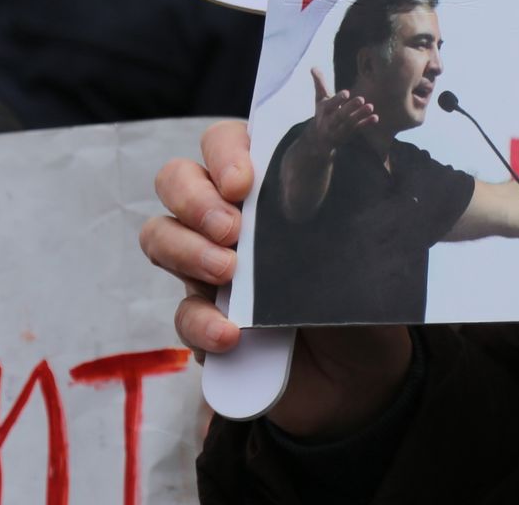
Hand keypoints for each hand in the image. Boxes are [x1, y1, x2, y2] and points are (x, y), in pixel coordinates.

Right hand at [138, 119, 414, 435]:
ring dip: (186, 250)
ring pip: (160, 236)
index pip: (224, 143)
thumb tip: (316, 205)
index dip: (223, 152)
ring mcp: (208, 271)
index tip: (242, 184)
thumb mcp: (354, 254)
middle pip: (176, 179)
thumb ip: (329, 224)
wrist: (358, 376)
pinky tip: (233, 334)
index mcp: (266, 188)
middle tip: (230, 231)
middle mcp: (228, 220)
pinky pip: (181, 314)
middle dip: (194, 198)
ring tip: (228, 273)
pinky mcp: (203, 323)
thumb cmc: (357, 298)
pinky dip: (201, 322)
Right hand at [303, 66, 376, 154]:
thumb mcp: (320, 99)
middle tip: (361, 99)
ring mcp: (340, 130)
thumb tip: (313, 67)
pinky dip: (366, 124)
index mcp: (324, 111)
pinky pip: (358, 129)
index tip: (347, 92)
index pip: (330, 105)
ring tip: (370, 106)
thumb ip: (319, 83)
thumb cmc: (323, 113)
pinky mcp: (349, 135)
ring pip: (350, 123)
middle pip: (340, 116)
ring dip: (360, 115)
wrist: (319, 139)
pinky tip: (375, 117)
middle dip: (350, 108)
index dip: (337, 99)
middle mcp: (330, 122)